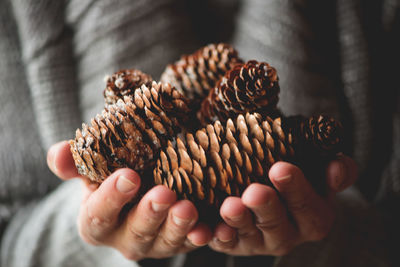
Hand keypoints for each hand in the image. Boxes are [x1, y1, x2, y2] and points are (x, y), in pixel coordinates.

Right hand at [47, 141, 211, 259]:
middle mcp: (124, 238)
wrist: (134, 192)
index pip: (99, 214)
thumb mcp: (90, 170)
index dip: (112, 197)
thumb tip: (59, 152)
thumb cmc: (110, 178)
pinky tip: (208, 228)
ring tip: (188, 208)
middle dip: (150, 213)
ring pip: (165, 241)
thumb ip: (73, 163)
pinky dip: (200, 237)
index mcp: (97, 222)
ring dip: (178, 227)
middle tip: (165, 193)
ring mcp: (154, 244)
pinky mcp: (178, 242)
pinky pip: (190, 243)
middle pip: (136, 232)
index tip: (129, 175)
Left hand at [209, 156, 357, 255]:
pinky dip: (217, 238)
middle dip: (266, 208)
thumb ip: (339, 170)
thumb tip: (335, 167)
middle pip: (276, 224)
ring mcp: (258, 242)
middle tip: (254, 192)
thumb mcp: (323, 175)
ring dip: (238, 221)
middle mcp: (287, 235)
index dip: (296, 189)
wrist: (279, 199)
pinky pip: (225, 244)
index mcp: (313, 219)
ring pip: (248, 235)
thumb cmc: (302, 182)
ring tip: (230, 206)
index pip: (307, 206)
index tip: (281, 168)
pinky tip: (208, 229)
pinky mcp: (234, 244)